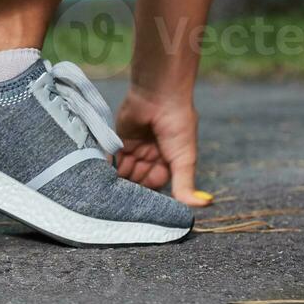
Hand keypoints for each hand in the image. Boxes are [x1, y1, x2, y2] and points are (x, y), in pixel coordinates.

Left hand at [113, 87, 212, 205]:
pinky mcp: (119, 139)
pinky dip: (106, 167)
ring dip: (116, 180)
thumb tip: (205, 206)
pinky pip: (111, 157)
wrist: (159, 94)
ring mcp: (135, 148)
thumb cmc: (177, 125)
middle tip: (116, 203)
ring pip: (123, 171)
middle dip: (129, 188)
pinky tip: (98, 178)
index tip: (136, 209)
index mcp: (169, 163)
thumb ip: (186, 184)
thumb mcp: (184, 159)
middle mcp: (151, 157)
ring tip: (106, 194)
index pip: (155, 186)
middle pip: (137, 180)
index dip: (147, 196)